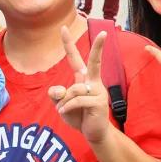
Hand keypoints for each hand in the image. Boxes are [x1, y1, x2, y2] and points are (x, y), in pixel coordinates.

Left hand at [48, 25, 111, 144]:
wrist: (94, 133)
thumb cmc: (78, 116)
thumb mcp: (61, 104)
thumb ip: (56, 95)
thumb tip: (57, 90)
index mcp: (83, 78)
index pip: (75, 58)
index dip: (68, 44)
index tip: (63, 28)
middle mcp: (93, 82)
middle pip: (95, 61)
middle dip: (99, 47)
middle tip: (104, 32)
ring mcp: (98, 92)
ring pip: (74, 89)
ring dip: (64, 101)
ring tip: (63, 110)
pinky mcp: (99, 103)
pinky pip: (77, 100)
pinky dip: (66, 107)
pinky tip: (63, 113)